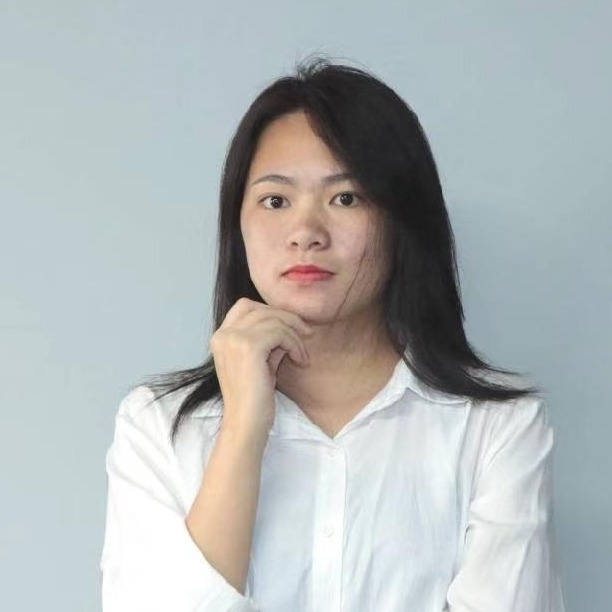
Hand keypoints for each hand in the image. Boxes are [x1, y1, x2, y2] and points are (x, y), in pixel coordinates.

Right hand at [210, 297, 312, 435]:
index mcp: (221, 337)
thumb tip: (290, 323)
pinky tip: (300, 359)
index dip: (270, 311)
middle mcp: (223, 334)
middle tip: (305, 333)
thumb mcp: (261, 361)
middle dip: (287, 319)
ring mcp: (234, 339)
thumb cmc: (255, 398)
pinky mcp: (249, 347)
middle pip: (261, 308)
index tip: (289, 327)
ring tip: (302, 355)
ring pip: (273, 320)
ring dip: (294, 335)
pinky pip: (280, 333)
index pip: (245, 306)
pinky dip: (295, 344)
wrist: (246, 423)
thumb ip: (269, 339)